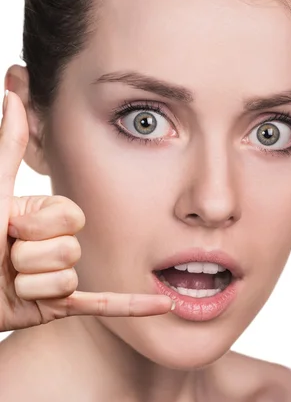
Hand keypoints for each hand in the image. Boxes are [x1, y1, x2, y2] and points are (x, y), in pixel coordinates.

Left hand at [0, 91, 173, 332]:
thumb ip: (9, 148)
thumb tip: (13, 96)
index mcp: (44, 217)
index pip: (70, 218)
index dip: (38, 225)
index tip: (8, 226)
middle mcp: (53, 245)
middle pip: (71, 250)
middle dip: (33, 257)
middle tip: (7, 257)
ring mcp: (58, 277)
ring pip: (68, 279)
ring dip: (33, 284)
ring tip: (10, 282)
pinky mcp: (59, 305)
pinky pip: (101, 305)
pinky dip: (133, 305)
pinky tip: (164, 305)